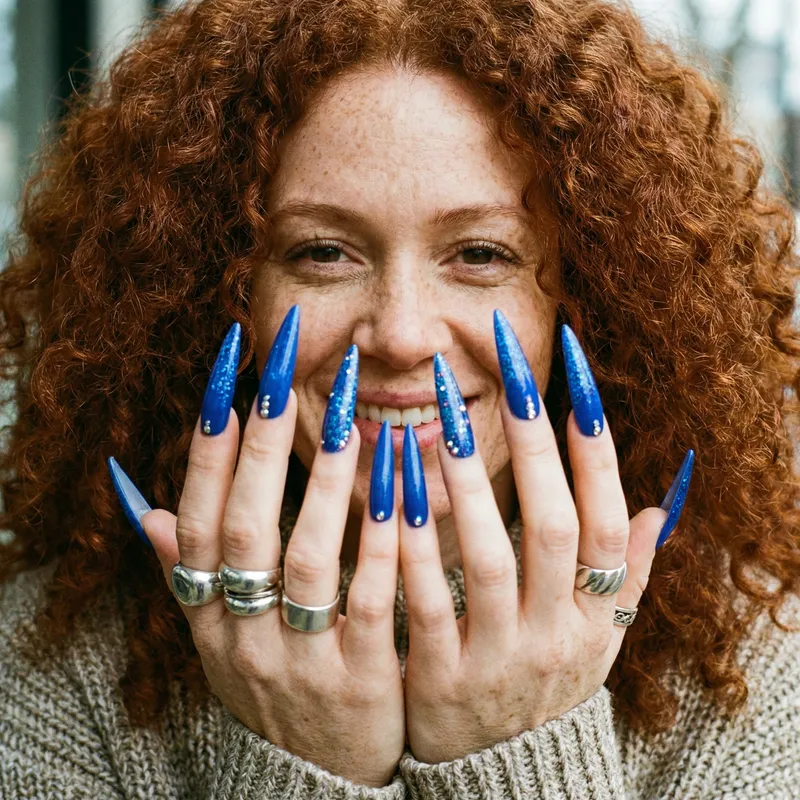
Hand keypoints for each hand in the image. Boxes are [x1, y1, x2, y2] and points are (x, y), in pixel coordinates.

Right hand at [138, 319, 404, 786]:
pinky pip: (369, 603)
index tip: (230, 372)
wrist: (315, 780)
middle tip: (283, 366)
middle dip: (262, 441)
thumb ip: (186, 572)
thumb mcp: (215, 638)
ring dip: (326, 481)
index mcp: (207, 614)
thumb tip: (145, 506)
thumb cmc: (273, 685)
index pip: (200, 514)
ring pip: (306, 558)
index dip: (212, 443)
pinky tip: (398, 487)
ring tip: (350, 412)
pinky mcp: (358, 681)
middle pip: (245, 525)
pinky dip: (380, 543)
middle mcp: (241, 635)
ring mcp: (298, 660)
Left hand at [399, 315, 691, 763]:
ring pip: (491, 559)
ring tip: (446, 417)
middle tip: (508, 370)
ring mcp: (502, 658)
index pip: (607, 518)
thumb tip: (662, 507)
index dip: (591, 446)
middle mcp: (559, 633)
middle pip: (554, 525)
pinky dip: (415, 547)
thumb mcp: (600, 637)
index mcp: (597, 613)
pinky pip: (428, 602)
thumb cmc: (547, 679)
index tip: (568, 374)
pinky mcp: (444, 679)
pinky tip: (394, 490)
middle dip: (534, 444)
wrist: (503, 770)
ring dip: (471, 486)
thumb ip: (630, 575)